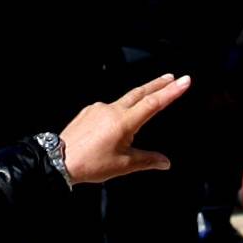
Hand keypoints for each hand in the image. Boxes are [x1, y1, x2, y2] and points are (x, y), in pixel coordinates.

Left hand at [59, 72, 189, 182]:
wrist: (57, 160)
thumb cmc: (90, 164)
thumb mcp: (123, 165)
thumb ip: (147, 161)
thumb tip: (165, 162)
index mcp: (124, 122)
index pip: (154, 103)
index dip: (172, 92)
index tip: (185, 81)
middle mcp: (112, 110)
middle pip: (141, 92)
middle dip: (158, 84)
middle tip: (172, 77)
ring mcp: (99, 108)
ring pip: (124, 99)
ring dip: (139, 96)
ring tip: (150, 97)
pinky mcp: (88, 111)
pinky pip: (109, 107)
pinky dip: (119, 110)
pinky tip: (118, 120)